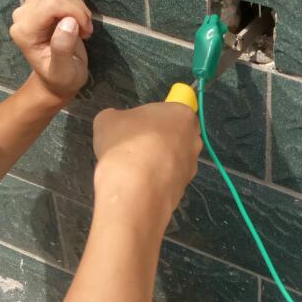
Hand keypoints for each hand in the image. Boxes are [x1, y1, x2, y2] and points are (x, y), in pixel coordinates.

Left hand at [10, 0, 93, 102]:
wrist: (56, 79)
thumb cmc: (61, 78)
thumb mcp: (64, 72)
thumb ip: (62, 49)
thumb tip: (69, 22)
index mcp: (25, 31)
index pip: (52, 2)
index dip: (76, 11)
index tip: (86, 31)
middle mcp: (23, 13)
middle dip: (77, 4)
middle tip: (84, 28)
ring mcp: (28, 4)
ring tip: (79, 18)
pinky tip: (72, 5)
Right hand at [93, 102, 201, 226]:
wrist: (134, 189)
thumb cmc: (125, 144)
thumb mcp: (107, 120)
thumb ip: (117, 118)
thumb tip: (118, 125)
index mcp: (182, 114)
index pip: (172, 112)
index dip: (153, 120)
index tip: (137, 128)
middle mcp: (194, 139)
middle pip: (175, 136)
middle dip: (157, 142)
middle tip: (133, 147)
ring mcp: (191, 167)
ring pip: (172, 160)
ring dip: (156, 163)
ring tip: (132, 170)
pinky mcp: (184, 190)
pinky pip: (167, 181)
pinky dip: (154, 182)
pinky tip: (137, 185)